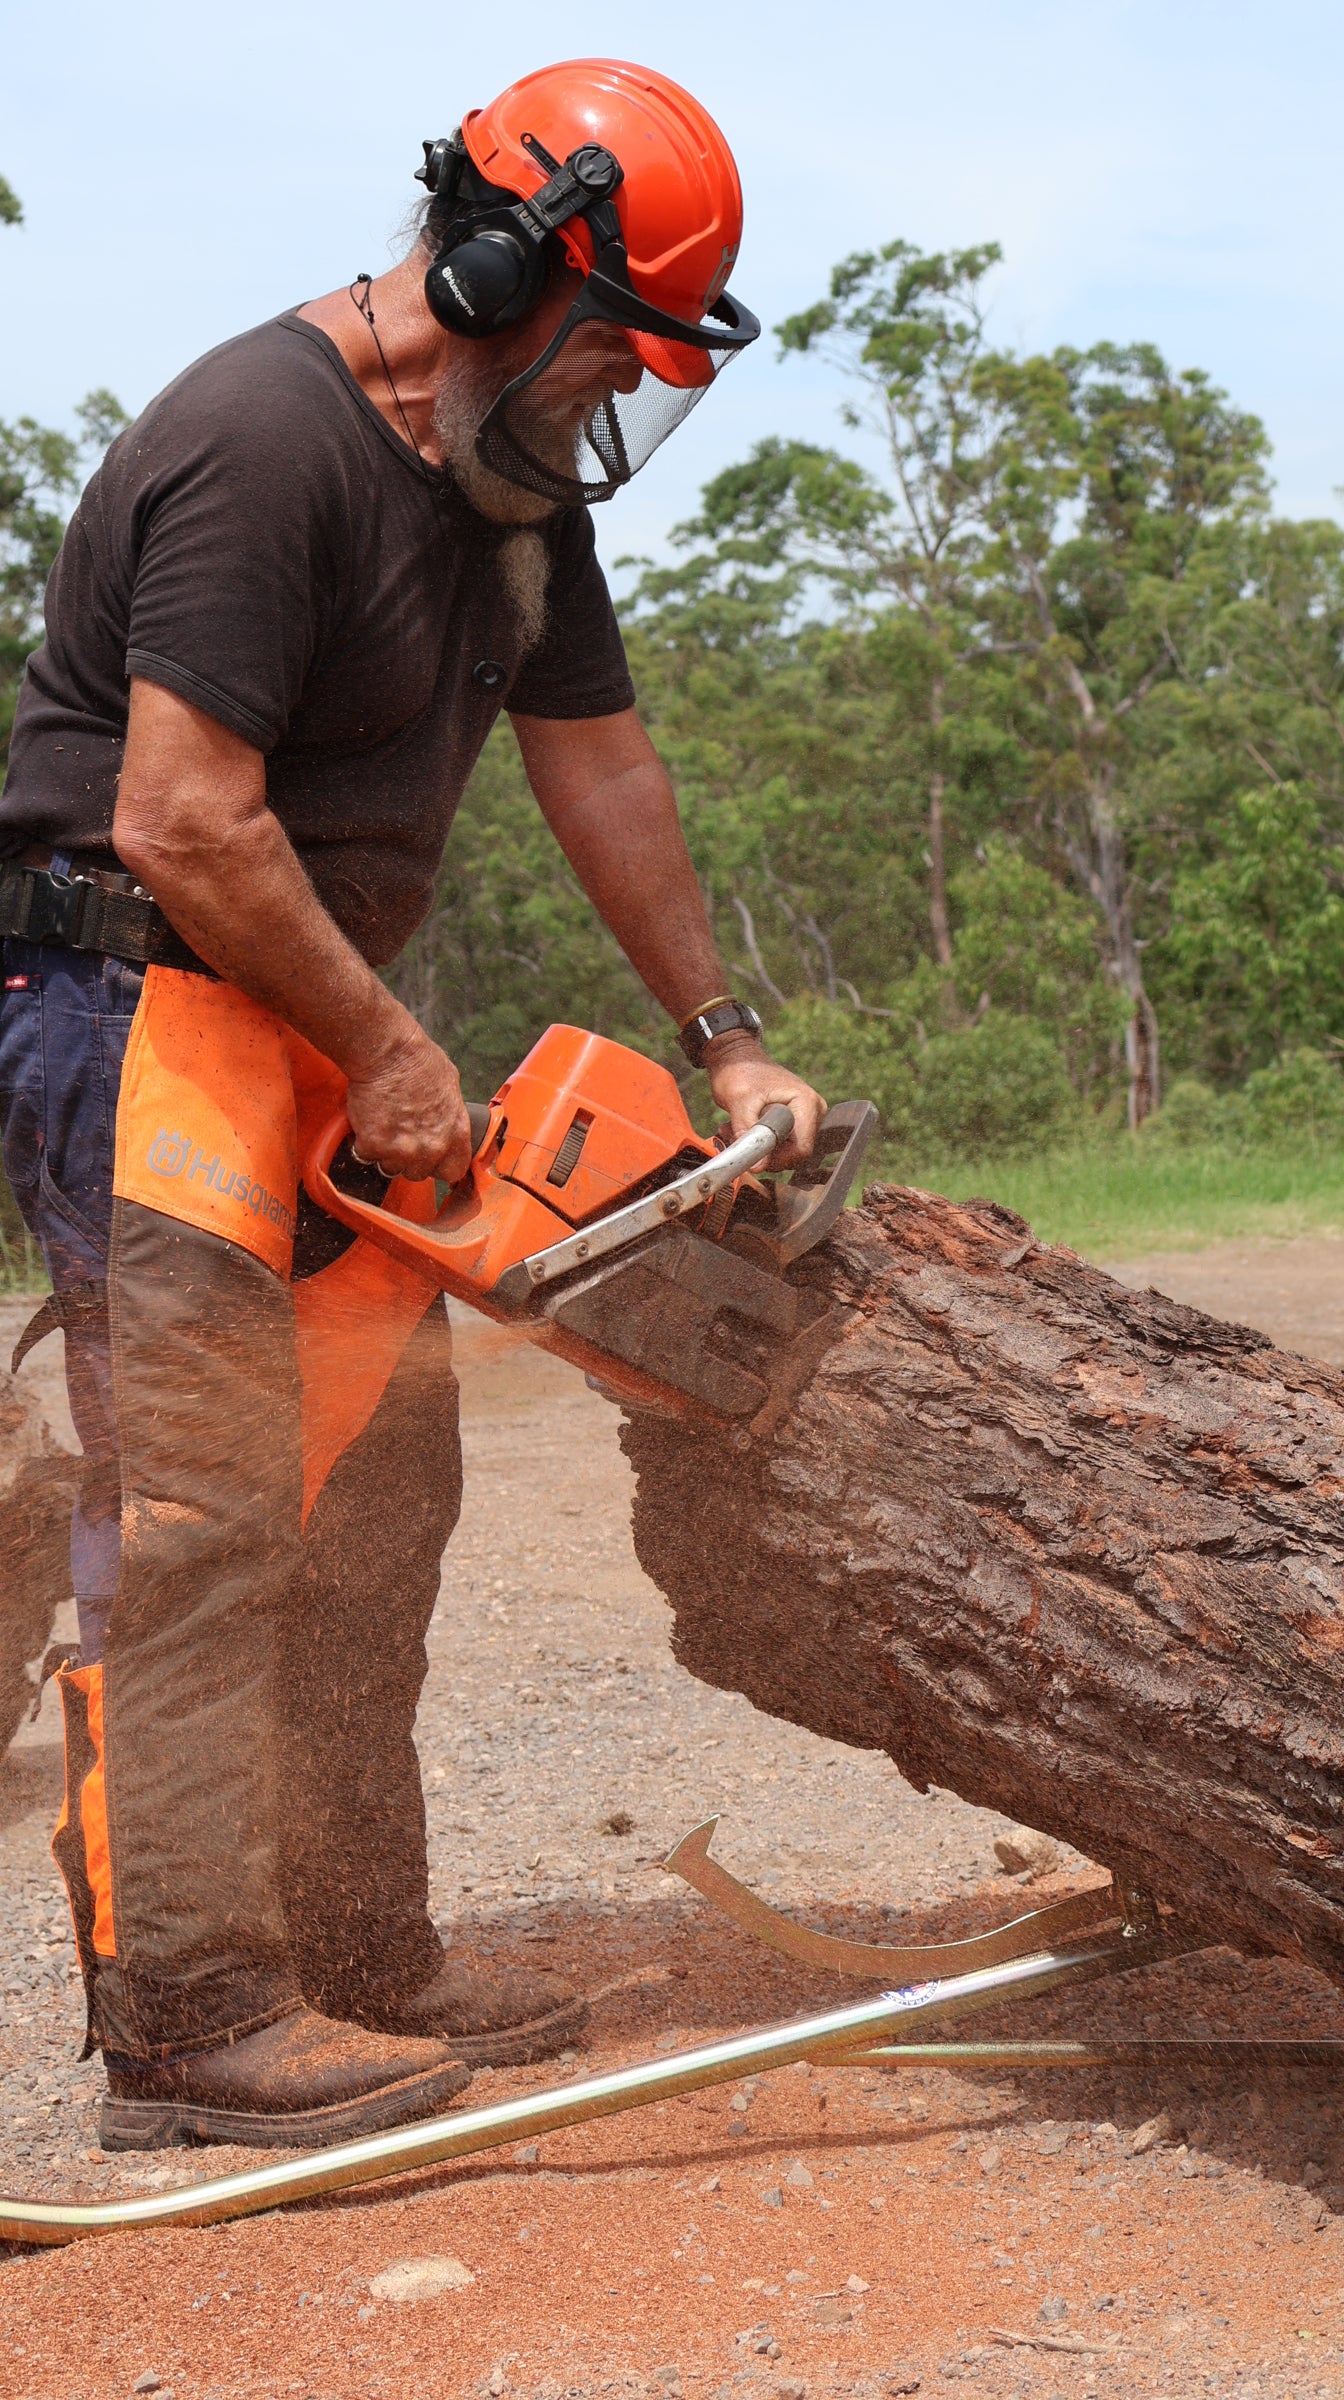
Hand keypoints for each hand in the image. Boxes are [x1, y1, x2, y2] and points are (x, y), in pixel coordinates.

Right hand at [345, 1020, 471, 1182]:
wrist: (388, 1052)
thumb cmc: (419, 1061)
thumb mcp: (451, 1087)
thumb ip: (450, 1116)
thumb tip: (446, 1123)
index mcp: (455, 1133)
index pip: (454, 1171)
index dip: (440, 1165)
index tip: (431, 1159)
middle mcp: (431, 1148)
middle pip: (418, 1173)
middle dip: (409, 1159)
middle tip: (400, 1136)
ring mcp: (402, 1150)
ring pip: (391, 1168)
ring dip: (385, 1153)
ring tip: (383, 1126)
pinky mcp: (374, 1145)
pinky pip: (366, 1155)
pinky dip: (363, 1142)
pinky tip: (368, 1122)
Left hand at [705, 1038, 825, 1169]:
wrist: (734, 1056)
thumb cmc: (739, 1070)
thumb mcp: (740, 1101)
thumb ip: (748, 1134)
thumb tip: (757, 1166)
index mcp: (807, 1103)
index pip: (802, 1148)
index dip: (777, 1160)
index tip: (753, 1160)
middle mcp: (812, 1111)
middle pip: (794, 1152)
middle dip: (764, 1154)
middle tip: (736, 1139)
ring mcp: (804, 1117)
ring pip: (784, 1151)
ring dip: (756, 1148)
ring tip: (732, 1130)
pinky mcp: (793, 1122)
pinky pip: (779, 1145)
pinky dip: (757, 1142)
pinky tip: (739, 1129)